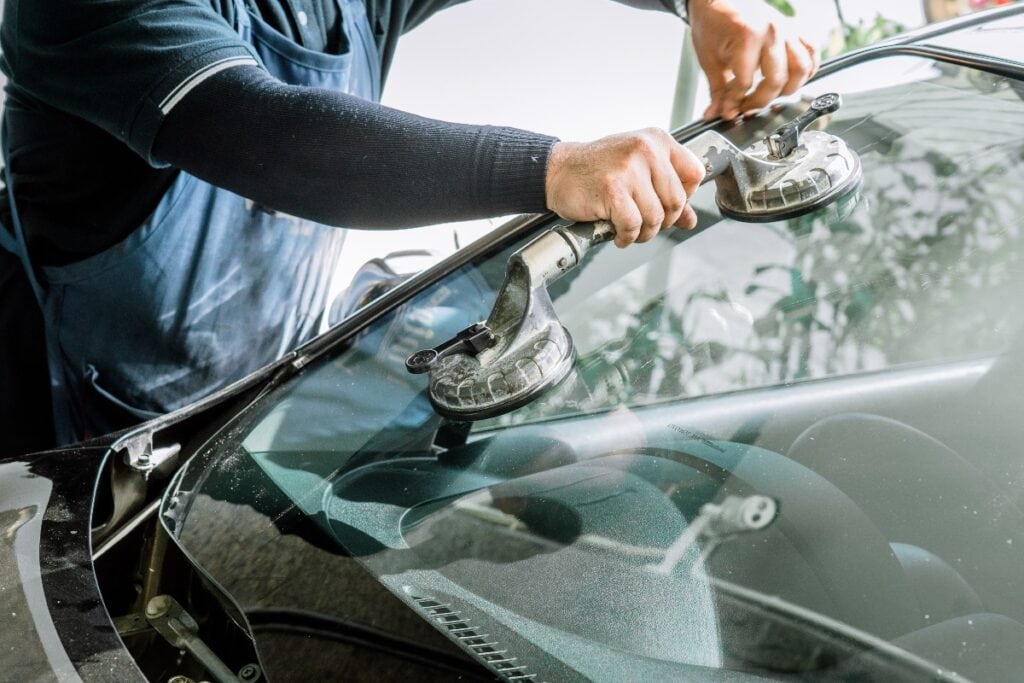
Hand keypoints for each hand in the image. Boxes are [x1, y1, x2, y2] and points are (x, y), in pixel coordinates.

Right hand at [545, 129, 703, 247]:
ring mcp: (629, 168)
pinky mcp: (612, 189)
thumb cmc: (598, 171)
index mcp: (657, 140)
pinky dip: (627, 237)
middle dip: (662, 222)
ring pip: (655, 217)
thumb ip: (665, 193)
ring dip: (643, 233)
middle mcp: (646, 150)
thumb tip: (689, 220)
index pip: (694, 174)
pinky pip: (633, 225)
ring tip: (629, 230)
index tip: (665, 205)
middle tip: (644, 224)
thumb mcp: (637, 172)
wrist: (559, 171)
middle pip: (676, 201)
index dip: (685, 197)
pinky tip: (618, 233)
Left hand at [689, 0, 818, 120]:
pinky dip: (806, 70)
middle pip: (777, 81)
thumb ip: (717, 90)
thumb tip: (718, 113)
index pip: (746, 83)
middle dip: (760, 101)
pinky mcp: (794, 28)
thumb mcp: (709, 60)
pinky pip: (811, 52)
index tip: (729, 111)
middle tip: (746, 107)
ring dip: (787, 89)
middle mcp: (772, 32)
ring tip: (769, 96)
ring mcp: (787, 29)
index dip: (736, 102)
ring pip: (801, 69)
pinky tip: (791, 80)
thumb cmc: (713, 23)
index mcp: (748, 36)